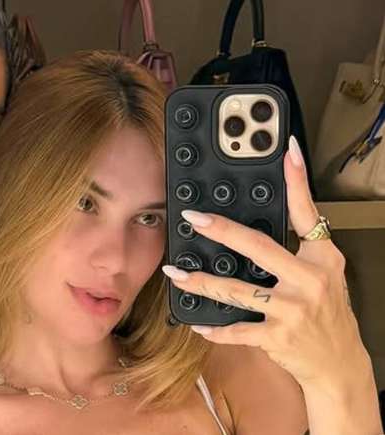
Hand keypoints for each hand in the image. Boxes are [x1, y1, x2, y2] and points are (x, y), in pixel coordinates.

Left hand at [161, 136, 380, 433]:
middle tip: (193, 218)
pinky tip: (196, 322)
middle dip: (222, 231)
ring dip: (202, 282)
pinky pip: (237, 330)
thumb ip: (299, 247)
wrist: (339, 363)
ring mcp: (293, 310)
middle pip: (259, 247)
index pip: (307, 213)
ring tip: (175, 273)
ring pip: (237, 291)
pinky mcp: (277, 336)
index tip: (286, 151)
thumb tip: (261, 218)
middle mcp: (309, 281)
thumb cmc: (326, 313)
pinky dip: (214, 329)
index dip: (297, 181)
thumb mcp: (325, 274)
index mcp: (321, 259)